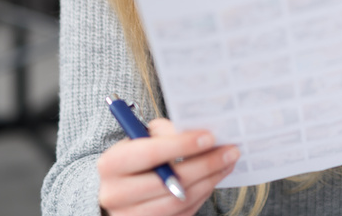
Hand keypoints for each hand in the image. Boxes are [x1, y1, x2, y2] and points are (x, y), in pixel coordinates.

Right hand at [97, 118, 238, 215]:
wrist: (117, 189)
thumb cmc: (135, 157)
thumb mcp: (141, 137)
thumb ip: (164, 132)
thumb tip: (199, 134)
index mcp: (111, 164)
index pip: (150, 153)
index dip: (182, 145)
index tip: (210, 136)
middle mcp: (116, 194)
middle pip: (170, 181)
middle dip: (205, 164)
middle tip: (230, 151)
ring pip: (180, 200)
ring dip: (210, 180)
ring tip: (228, 163)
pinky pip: (184, 212)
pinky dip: (203, 194)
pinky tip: (214, 178)